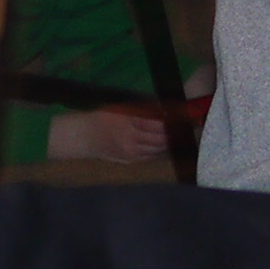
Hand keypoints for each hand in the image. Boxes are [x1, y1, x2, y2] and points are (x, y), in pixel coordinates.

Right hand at [43, 104, 171, 162]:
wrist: (86, 136)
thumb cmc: (104, 117)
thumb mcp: (122, 108)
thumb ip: (142, 110)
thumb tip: (164, 109)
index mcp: (128, 122)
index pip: (157, 124)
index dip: (171, 121)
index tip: (181, 115)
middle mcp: (131, 139)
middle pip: (160, 138)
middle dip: (172, 132)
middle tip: (183, 125)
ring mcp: (130, 152)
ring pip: (157, 149)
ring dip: (167, 141)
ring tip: (175, 133)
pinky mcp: (130, 160)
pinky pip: (150, 156)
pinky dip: (158, 150)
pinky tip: (162, 143)